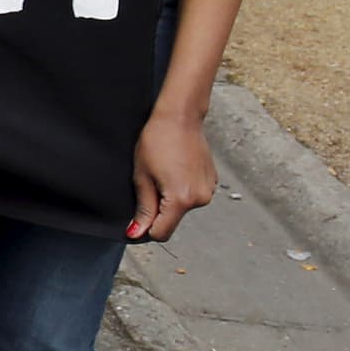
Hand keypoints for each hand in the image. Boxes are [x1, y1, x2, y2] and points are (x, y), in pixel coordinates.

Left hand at [129, 108, 214, 241]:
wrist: (180, 118)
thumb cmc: (157, 141)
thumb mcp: (142, 176)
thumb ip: (143, 208)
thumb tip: (137, 232)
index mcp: (180, 199)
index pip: (161, 233)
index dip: (146, 228)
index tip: (137, 218)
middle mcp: (199, 199)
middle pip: (172, 220)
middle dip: (159, 210)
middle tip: (151, 182)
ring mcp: (209, 190)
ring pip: (182, 208)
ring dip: (171, 198)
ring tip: (164, 172)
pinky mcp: (212, 182)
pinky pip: (192, 196)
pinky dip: (182, 189)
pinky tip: (176, 169)